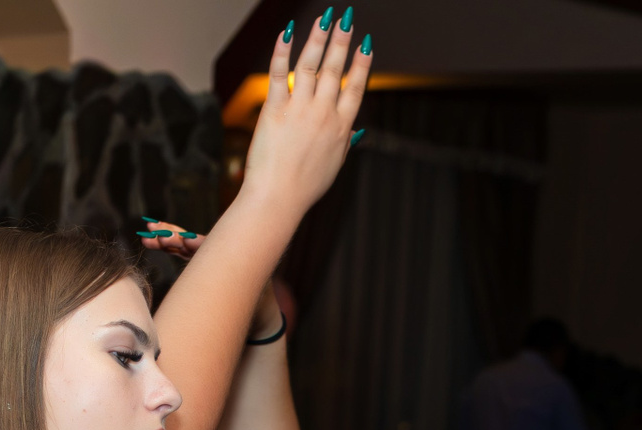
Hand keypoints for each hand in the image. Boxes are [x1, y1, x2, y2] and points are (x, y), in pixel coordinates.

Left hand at [239, 10, 370, 211]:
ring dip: (319, 38)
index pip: (356, 87)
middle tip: (346, 19)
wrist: (278, 199)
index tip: (366, 43)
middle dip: (342, 41)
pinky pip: (279, 74)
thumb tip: (358, 132)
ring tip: (325, 18)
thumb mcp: (335, 165)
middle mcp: (324, 114)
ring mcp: (300, 110)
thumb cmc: (305, 188)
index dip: (362, 63)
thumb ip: (346, 143)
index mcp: (342, 127)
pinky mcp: (275, 111)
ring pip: (311, 65)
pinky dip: (283, 51)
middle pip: (336, 69)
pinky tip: (287, 33)